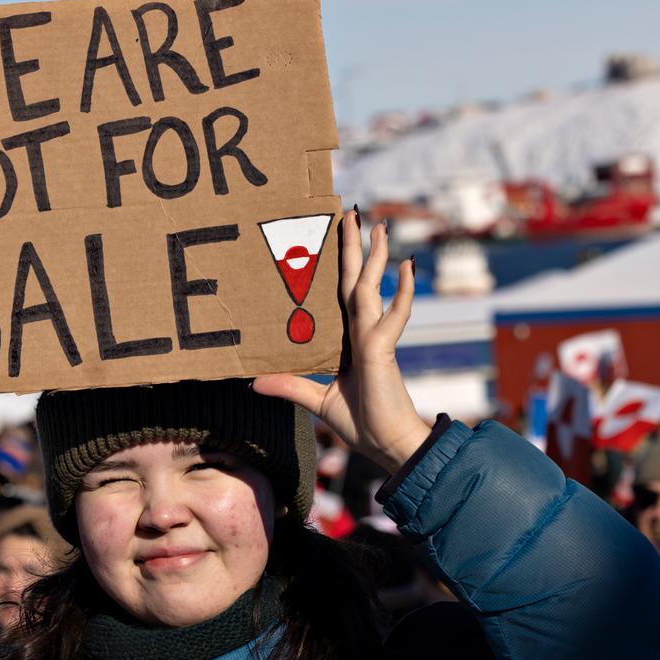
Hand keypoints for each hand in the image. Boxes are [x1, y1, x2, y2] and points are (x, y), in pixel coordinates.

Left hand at [254, 212, 429, 473]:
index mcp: (349, 339)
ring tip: (377, 226)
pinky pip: (394, 315)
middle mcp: (362, 332)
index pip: (342, 294)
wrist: (387, 446)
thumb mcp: (316, 400)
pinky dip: (402, 292)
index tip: (335, 236)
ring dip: (374, 256)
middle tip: (353, 213)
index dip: (339, 265)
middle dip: (355, 247)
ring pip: (371, 288)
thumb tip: (254, 380)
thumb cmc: (361, 423)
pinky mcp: (383, 349)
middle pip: (356, 280)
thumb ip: (290, 386)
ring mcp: (374, 337)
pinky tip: (406, 265)